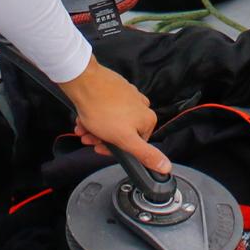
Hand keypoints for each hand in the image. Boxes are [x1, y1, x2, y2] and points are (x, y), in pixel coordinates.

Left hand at [60, 58, 169, 174]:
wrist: (83, 82)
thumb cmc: (102, 110)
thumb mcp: (125, 139)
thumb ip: (146, 154)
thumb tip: (166, 167)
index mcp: (148, 119)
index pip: (134, 144)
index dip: (115, 150)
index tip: (100, 148)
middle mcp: (141, 105)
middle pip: (121, 132)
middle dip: (101, 138)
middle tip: (88, 137)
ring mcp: (128, 96)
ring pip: (111, 121)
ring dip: (94, 129)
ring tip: (83, 127)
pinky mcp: (114, 90)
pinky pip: (105, 109)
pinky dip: (94, 116)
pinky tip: (83, 118)